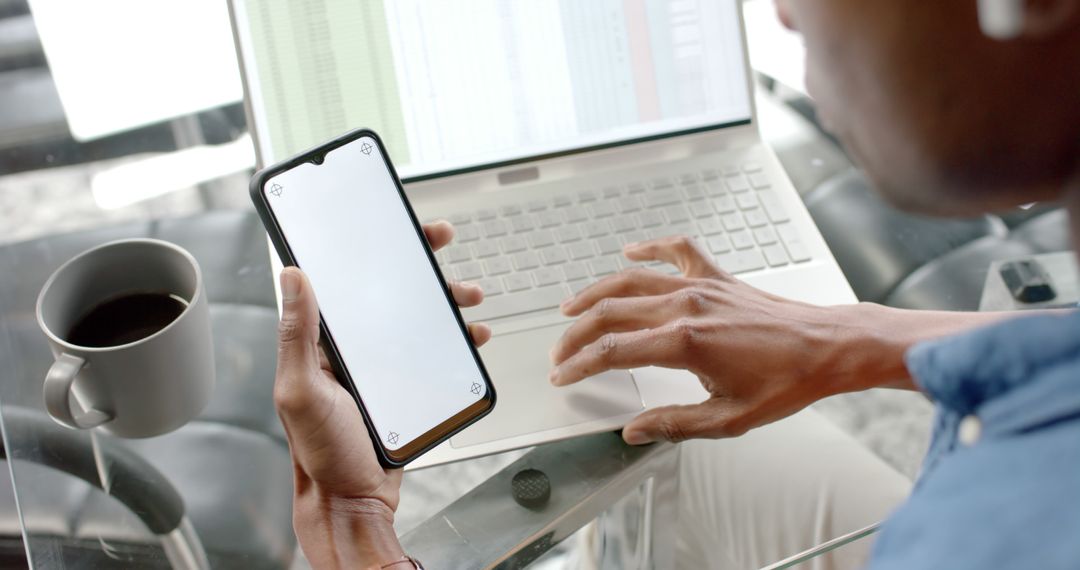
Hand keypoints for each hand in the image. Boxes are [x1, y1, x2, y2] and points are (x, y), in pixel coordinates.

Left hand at [274, 221, 488, 567]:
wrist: (353, 498)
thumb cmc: (321, 453)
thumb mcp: (301, 391)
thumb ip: (298, 334)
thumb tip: (292, 277)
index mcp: (322, 342)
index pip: (343, 282)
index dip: (366, 248)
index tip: (387, 225)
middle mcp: (352, 348)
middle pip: (387, 290)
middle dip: (417, 261)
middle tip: (439, 238)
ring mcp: (381, 366)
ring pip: (418, 317)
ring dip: (445, 299)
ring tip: (468, 295)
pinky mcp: (405, 384)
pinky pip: (435, 351)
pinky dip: (458, 339)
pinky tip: (473, 335)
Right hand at [549, 236, 854, 444]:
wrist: (828, 348)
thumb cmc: (787, 382)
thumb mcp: (728, 418)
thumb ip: (674, 423)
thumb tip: (634, 431)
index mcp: (684, 343)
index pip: (612, 351)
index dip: (579, 365)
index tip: (563, 374)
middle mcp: (686, 307)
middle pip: (611, 313)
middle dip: (576, 333)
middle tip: (561, 351)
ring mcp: (700, 286)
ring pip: (631, 280)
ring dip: (595, 293)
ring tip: (571, 307)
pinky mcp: (717, 276)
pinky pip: (677, 250)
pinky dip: (651, 247)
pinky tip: (632, 250)